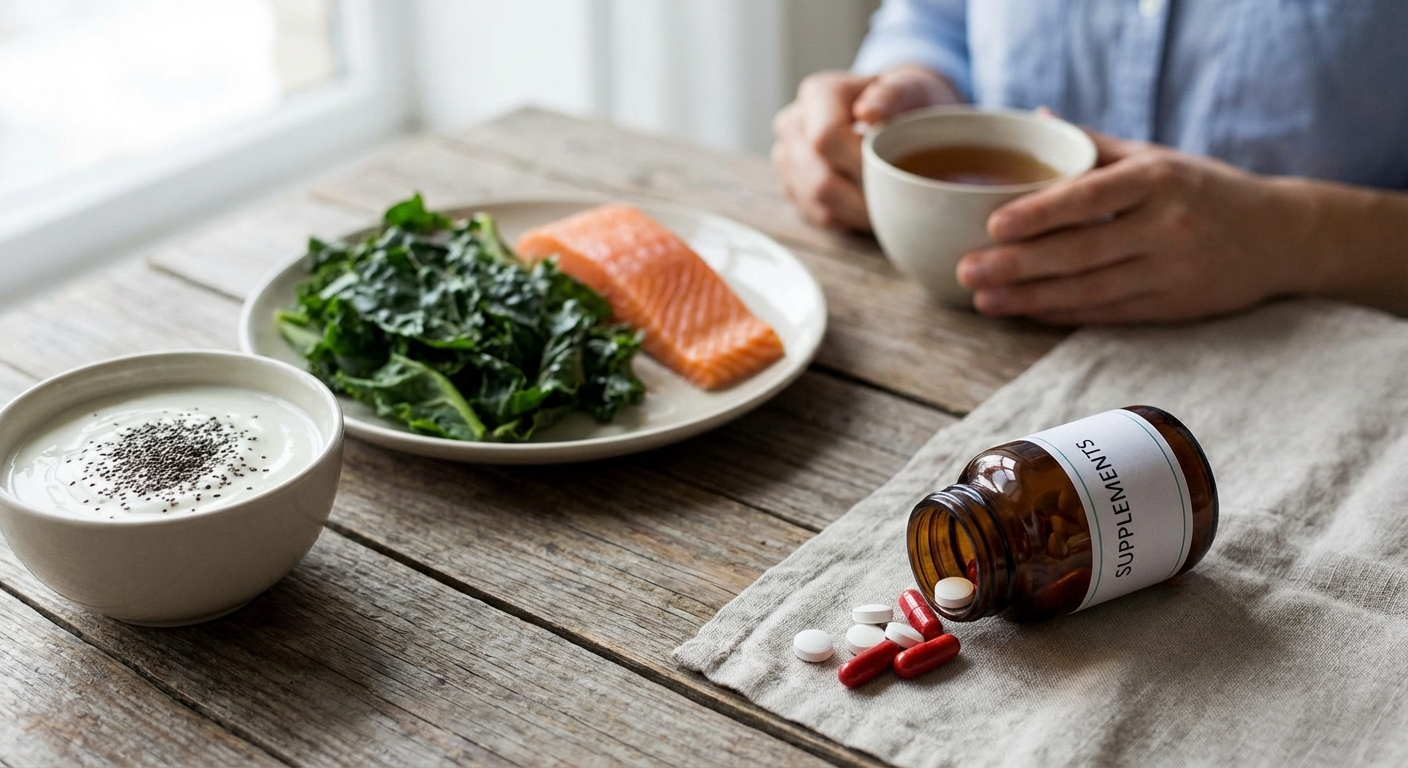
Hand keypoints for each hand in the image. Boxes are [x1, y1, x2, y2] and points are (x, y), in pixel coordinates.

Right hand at [772, 65, 961, 230]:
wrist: (892, 113)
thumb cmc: (904, 100)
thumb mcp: (909, 88)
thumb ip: (893, 95)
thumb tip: (869, 112)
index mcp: (817, 94)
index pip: (826, 138)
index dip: (860, 163)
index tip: (894, 171)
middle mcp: (793, 125)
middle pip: (819, 177)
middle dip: (863, 195)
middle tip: (898, 198)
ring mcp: (787, 158)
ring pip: (817, 201)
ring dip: (857, 211)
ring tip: (888, 204)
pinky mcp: (791, 185)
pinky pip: (817, 214)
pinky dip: (848, 217)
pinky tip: (869, 204)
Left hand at [956, 130, 1307, 324]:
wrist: (1282, 236)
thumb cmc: (1204, 190)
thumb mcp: (1157, 157)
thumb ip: (1094, 145)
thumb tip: (1036, 121)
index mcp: (1159, 179)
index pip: (1090, 197)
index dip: (1039, 213)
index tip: (992, 225)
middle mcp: (1167, 226)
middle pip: (1080, 252)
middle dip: (1017, 265)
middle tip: (967, 271)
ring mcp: (1172, 271)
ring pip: (1088, 290)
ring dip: (1030, 298)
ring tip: (983, 300)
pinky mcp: (1174, 307)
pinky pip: (1106, 314)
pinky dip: (1061, 313)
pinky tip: (1024, 310)